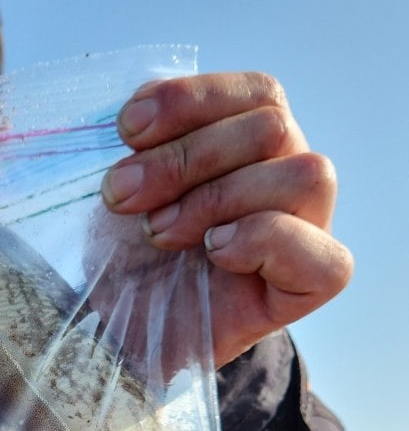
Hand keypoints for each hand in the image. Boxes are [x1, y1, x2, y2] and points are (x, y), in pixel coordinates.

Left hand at [100, 72, 352, 365]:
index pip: (257, 92)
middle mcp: (285, 180)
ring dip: (219, 198)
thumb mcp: (115, 193)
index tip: (126, 130)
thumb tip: (103, 110)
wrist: (116, 338)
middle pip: (274, 126)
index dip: (192, 99)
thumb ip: (127, 144)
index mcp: (249, 144)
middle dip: (185, 157)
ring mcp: (305, 231)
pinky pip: (326, 256)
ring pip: (307, 174)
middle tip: (122, 196)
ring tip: (160, 232)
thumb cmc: (120, 259)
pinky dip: (265, 240)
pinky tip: (214, 252)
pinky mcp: (309, 286)